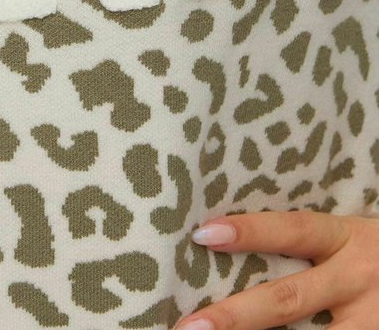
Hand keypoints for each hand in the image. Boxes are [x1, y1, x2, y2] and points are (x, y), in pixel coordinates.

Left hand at [173, 208, 378, 329]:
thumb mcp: (352, 238)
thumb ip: (310, 243)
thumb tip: (226, 239)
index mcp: (347, 238)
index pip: (293, 230)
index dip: (251, 232)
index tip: (204, 234)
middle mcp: (358, 279)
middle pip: (289, 299)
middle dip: (237, 316)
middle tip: (191, 327)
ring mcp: (372, 319)